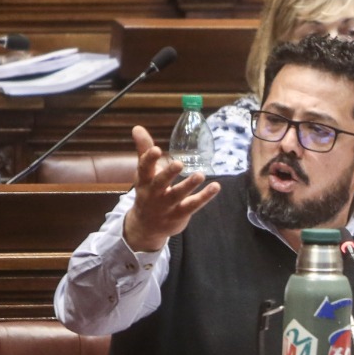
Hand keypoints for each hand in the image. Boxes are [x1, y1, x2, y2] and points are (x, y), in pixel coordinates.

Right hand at [122, 124, 220, 252]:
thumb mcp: (144, 172)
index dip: (149, 159)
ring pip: (178, 195)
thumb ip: (144, 150)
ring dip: (189, 185)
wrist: (147, 226)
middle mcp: (154, 194)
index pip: (144, 169)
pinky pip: (193, 205)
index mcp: (144, 181)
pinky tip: (216, 186)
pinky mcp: (179, 214)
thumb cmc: (148, 192)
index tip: (156, 149)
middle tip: (179, 163)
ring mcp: (167, 206)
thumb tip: (137, 127)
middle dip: (168, 173)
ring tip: (200, 174)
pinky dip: (204, 197)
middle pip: (160, 183)